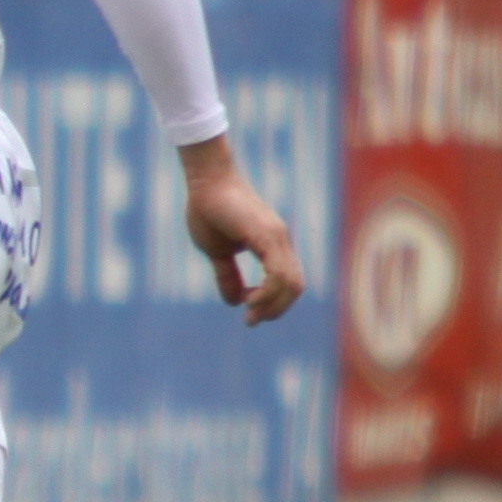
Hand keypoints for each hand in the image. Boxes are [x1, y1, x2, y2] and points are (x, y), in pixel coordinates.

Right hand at [180, 137, 304, 324]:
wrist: (206, 181)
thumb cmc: (208, 210)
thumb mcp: (217, 251)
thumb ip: (227, 275)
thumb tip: (233, 302)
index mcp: (273, 245)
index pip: (287, 283)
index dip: (273, 303)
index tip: (247, 311)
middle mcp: (281, 242)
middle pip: (295, 287)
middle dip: (276, 310)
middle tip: (252, 321)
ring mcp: (277, 237)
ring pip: (291, 283)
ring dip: (272, 305)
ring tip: (250, 314)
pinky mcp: (267, 235)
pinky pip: (278, 272)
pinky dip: (268, 292)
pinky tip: (250, 300)